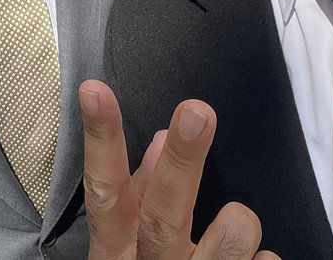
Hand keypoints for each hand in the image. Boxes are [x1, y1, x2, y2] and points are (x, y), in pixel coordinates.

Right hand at [79, 80, 279, 259]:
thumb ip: (142, 200)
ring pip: (231, 240)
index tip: (94, 89)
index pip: (104, 193)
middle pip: (162, 217)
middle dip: (182, 164)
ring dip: (239, 225)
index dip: (100, 142)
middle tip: (197, 111)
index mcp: (119, 257)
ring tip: (235, 231)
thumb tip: (162, 140)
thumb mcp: (132, 255)